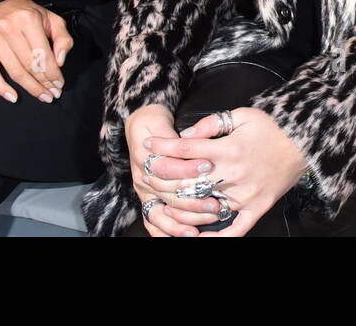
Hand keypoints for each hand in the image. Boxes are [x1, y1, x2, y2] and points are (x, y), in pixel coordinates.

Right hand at [0, 0, 71, 103]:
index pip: (43, 54)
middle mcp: (9, 28)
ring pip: (14, 72)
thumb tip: (60, 61)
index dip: (53, 73)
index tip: (59, 84)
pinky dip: (1, 88)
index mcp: (28, 19)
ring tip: (42, 96)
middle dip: (44, 83)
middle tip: (53, 94)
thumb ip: (62, 38)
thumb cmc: (28, 14)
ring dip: (30, 88)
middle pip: (29, 65)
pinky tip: (13, 97)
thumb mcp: (52, 19)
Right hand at [124, 104, 205, 236]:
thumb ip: (175, 134)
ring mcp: (145, 192)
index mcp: (146, 156)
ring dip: (185, 220)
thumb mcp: (160, 120)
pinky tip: (188, 235)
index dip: (188, 167)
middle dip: (193, 200)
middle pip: (168, 194)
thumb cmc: (153, 124)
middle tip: (216, 203)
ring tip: (207, 220)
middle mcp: (143, 177)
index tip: (209, 165)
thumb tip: (191, 139)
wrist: (139, 128)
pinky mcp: (148, 201)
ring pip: (162, 214)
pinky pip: (154, 223)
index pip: (167, 166)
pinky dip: (169, 232)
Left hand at [147, 107, 306, 236]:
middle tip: (147, 173)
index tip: (148, 146)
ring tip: (162, 201)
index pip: (186, 150)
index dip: (163, 148)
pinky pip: (235, 229)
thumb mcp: (242, 115)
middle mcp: (235, 174)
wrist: (304, 144)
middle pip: (189, 181)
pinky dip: (215, 238)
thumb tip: (185, 135)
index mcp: (229, 149)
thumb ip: (212, 124)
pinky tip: (196, 237)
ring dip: (181, 206)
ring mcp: (245, 194)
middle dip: (164, 177)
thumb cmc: (271, 127)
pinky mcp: (256, 208)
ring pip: (205, 205)